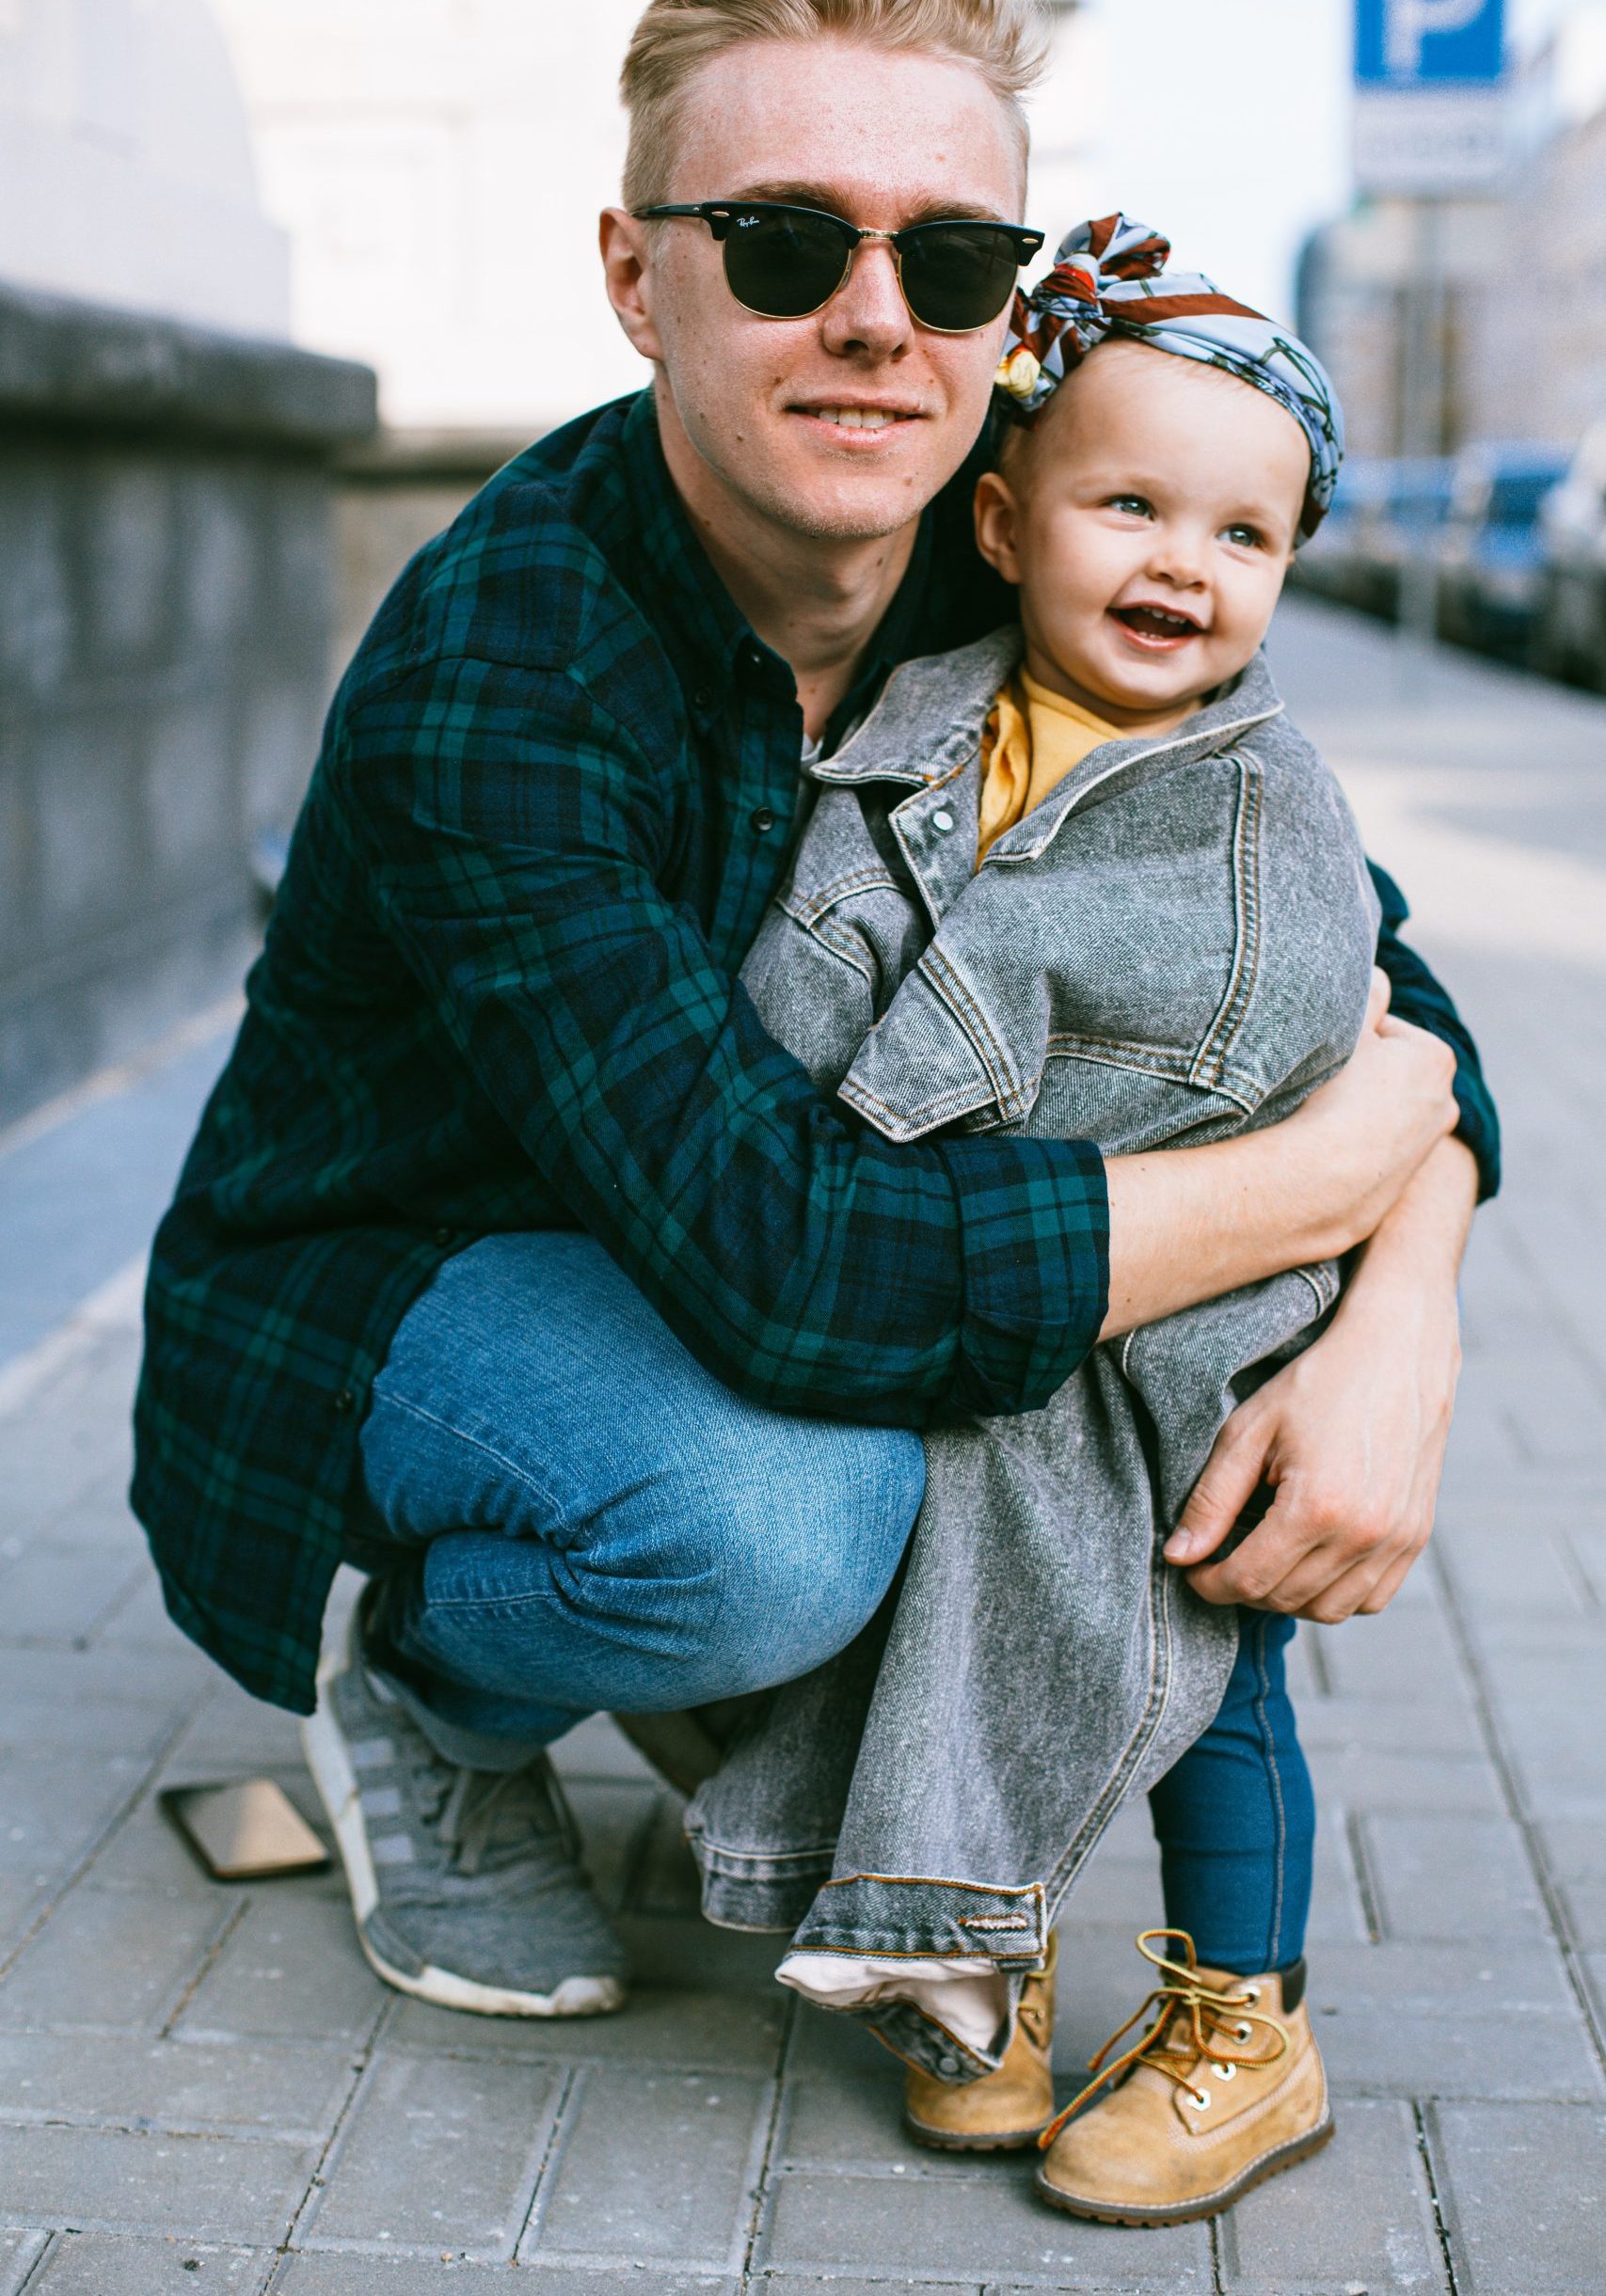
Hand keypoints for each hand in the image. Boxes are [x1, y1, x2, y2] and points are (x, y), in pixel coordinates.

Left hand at [1162, 1137, 1476, 1621]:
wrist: (1399, 1349)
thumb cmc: (1319, 1381)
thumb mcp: (1249, 1430)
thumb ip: (1212, 1499)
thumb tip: (1179, 1557)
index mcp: (1316, 1509)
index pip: (1248, 1580)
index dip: (1209, 1583)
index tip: (1192, 1570)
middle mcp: (1363, 1535)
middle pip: (1285, 1600)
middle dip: (1243, 1588)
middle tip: (1222, 1557)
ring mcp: (1398, 1540)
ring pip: (1328, 1610)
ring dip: (1287, 1596)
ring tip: (1264, 1556)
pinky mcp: (1418, 1535)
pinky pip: (1370, 1598)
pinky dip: (1335, 1593)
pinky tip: (1310, 1558)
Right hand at [1285, 971, 1459, 1259]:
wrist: (1323, 1182)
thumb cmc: (1336, 1095)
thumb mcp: (1349, 1024)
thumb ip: (1367, 990)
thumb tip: (1379, 973)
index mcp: (1437, 1058)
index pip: (1380, 1030)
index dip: (1345, 1038)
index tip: (1322, 1055)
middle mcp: (1443, 1103)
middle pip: (1384, 1073)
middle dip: (1354, 1075)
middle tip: (1316, 1085)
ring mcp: (1423, 1148)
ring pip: (1376, 1112)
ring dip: (1349, 1110)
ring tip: (1315, 1117)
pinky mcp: (1397, 1185)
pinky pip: (1367, 1150)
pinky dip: (1348, 1145)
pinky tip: (1322, 1150)